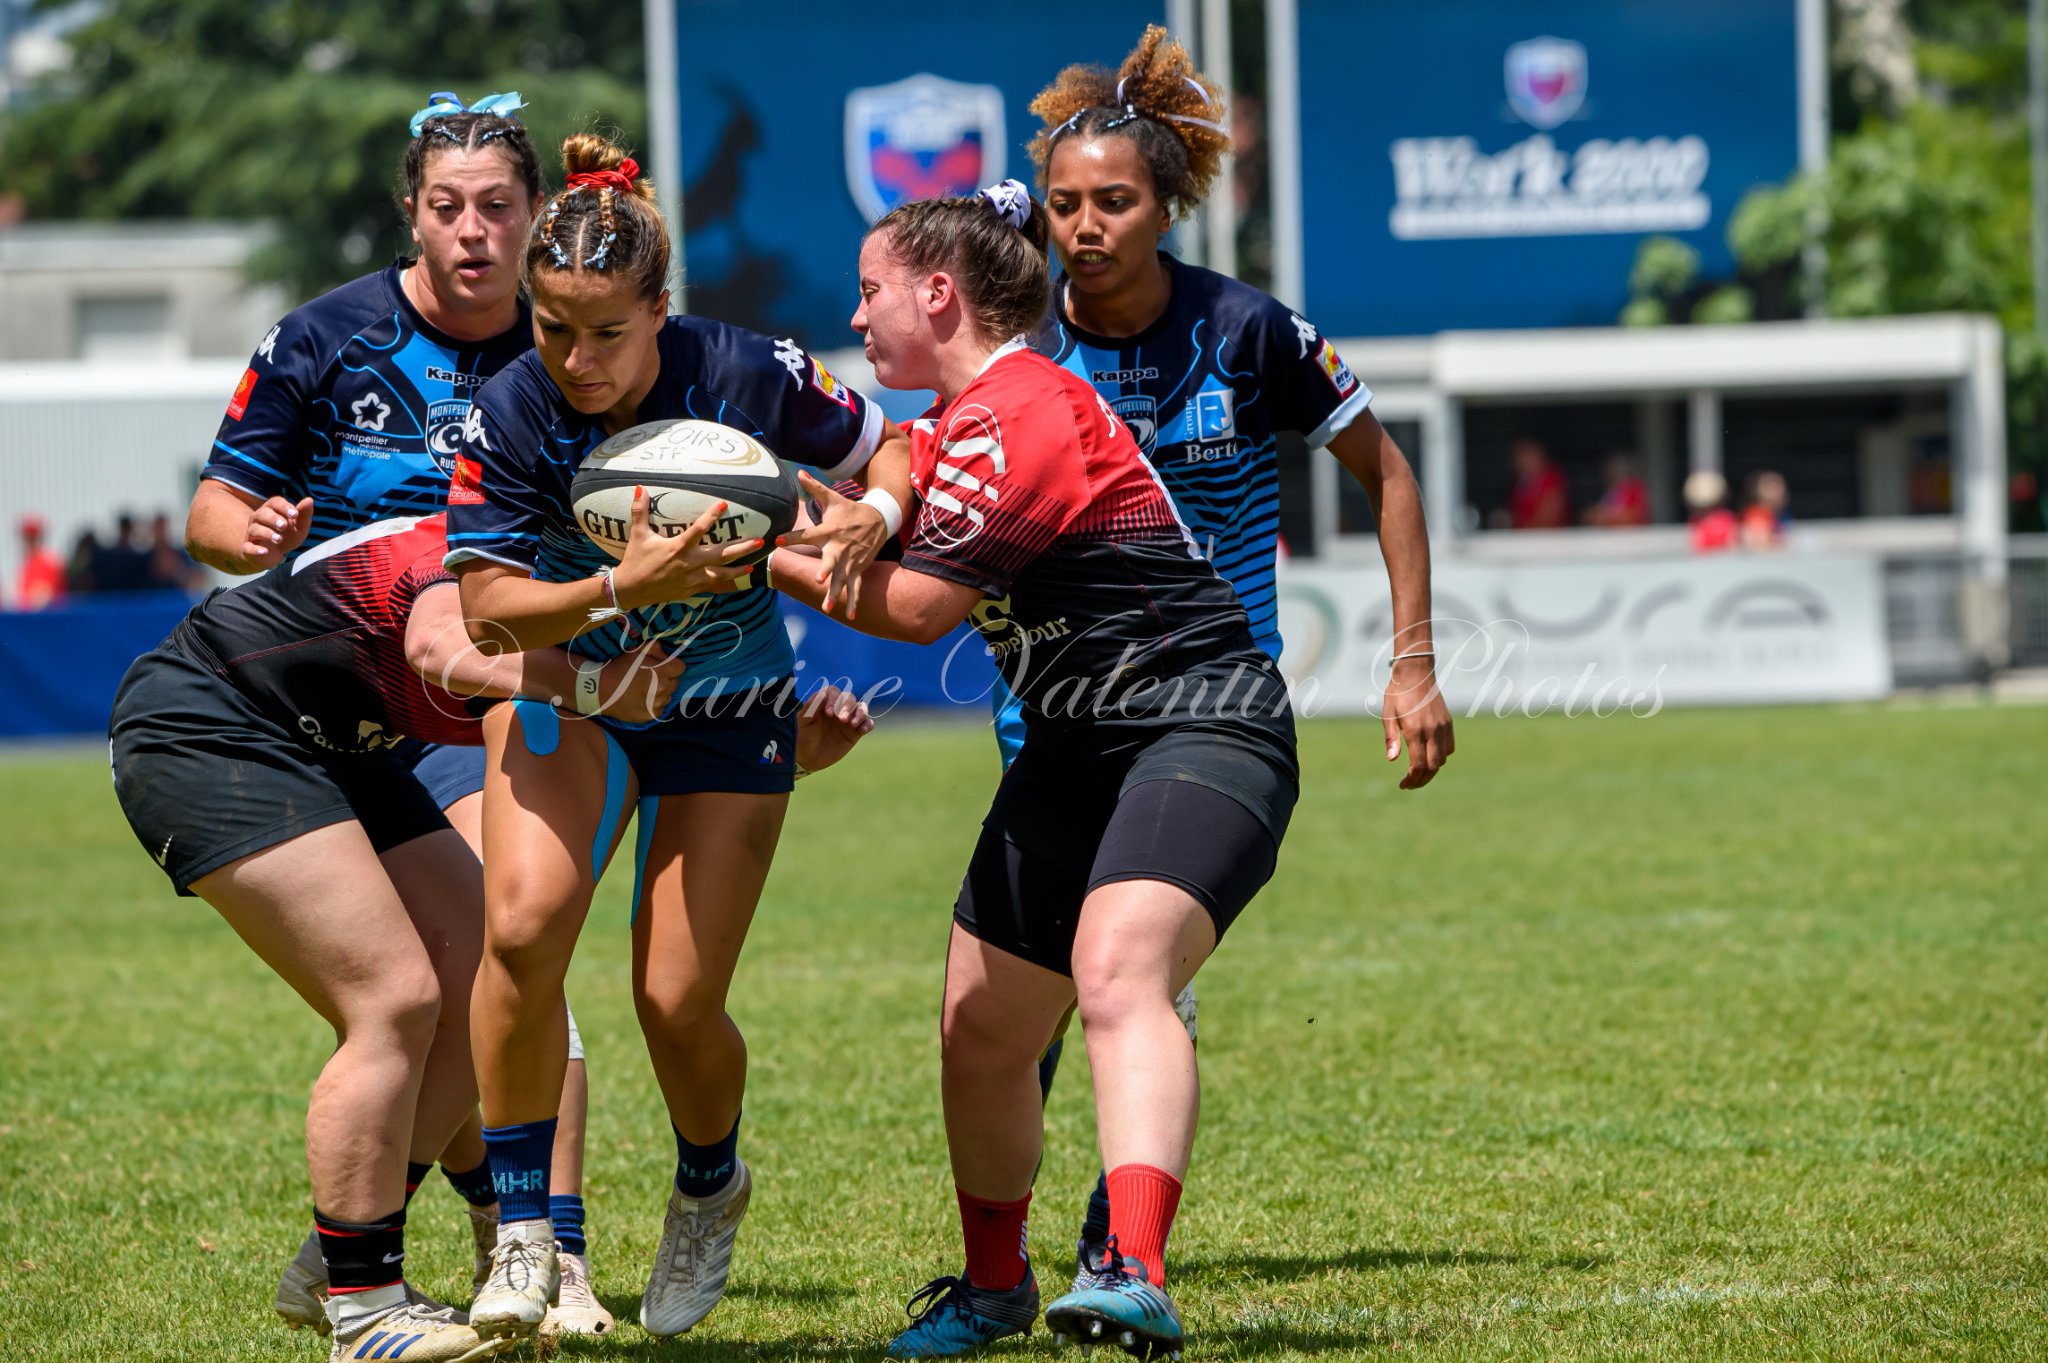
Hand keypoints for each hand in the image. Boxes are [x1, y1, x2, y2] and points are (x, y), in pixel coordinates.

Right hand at [237, 495, 314, 569]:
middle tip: (284, 526)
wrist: (275, 554)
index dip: (284, 507)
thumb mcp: (300, 526)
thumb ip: (304, 514)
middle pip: (262, 513)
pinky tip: (264, 551)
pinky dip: (255, 549)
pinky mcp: (249, 548)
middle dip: (273, 518)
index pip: (275, 502)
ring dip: (267, 533)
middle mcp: (259, 519)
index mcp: (272, 510)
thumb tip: (309, 500)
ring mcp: (252, 533)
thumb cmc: (288, 536)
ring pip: (254, 529)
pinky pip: (247, 547)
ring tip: (279, 539)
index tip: (295, 514)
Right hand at [594, 644, 685, 723]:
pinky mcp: (650, 716)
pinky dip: (654, 705)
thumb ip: (655, 648)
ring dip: (661, 692)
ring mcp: (656, 705)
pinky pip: (659, 709)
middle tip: (651, 677)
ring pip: (668, 697)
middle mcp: (662, 689)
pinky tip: (641, 700)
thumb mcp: (636, 651)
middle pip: (675, 683)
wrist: (600, 689)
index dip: (672, 665)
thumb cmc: (619, 667)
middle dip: (667, 678)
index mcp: (660, 671)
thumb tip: (666, 654)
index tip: (663, 666)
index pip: (680, 668)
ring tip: (644, 689)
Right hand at [612, 487, 758, 608]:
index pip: (699, 529)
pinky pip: (713, 584)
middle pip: (721, 555)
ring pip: (722, 574)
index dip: (711, 516)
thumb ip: (640, 511)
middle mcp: (689, 564)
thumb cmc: (635, 560)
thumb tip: (641, 488)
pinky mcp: (692, 590)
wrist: (631, 590)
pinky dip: (726, 581)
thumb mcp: (638, 535)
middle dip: (742, 548)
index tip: (724, 504)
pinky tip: (738, 577)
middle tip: (760, 541)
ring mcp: (692, 579)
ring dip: (739, 568)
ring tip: (754, 562)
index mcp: (677, 548)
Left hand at [777, 470, 887, 616]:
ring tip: (828, 608)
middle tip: (819, 579)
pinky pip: (856, 587)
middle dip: (826, 570)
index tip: (776, 541)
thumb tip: (799, 472)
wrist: (879, 519)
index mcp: (830, 530)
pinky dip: (854, 601)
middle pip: (832, 560)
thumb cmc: (850, 510)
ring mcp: (851, 560)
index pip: (808, 534)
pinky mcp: (859, 569)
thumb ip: (814, 488)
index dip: (792, 537)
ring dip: (837, 593)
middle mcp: (840, 547)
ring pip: (843, 579)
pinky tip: (849, 615)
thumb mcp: (833, 498)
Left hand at [794, 682, 874, 774]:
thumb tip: (822, 694)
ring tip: (853, 723)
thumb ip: (811, 707)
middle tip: (842, 719)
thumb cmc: (802, 738)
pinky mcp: (855, 732)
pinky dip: (868, 724)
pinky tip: (863, 730)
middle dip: (847, 706)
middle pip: (849, 698)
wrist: (808, 758)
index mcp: (824, 703)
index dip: (833, 698)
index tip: (829, 712)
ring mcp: (848, 720)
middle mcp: (838, 708)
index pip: (833, 692)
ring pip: (860, 708)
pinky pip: (867, 723)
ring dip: (860, 713)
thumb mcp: (803, 722)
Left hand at [1383, 655, 1453, 789]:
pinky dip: (1440, 757)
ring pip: (1442, 759)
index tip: (1403, 785)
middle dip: (1422, 779)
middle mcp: (1432, 731)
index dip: (1412, 779)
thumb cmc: (1397, 694)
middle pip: (1433, 767)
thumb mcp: (1388, 714)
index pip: (1418, 765)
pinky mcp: (1448, 723)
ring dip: (1431, 769)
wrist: (1416, 673)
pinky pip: (1449, 748)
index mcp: (1416, 730)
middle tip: (1409, 784)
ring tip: (1417, 773)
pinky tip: (1428, 756)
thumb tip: (1392, 760)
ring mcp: (1443, 727)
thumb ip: (1391, 738)